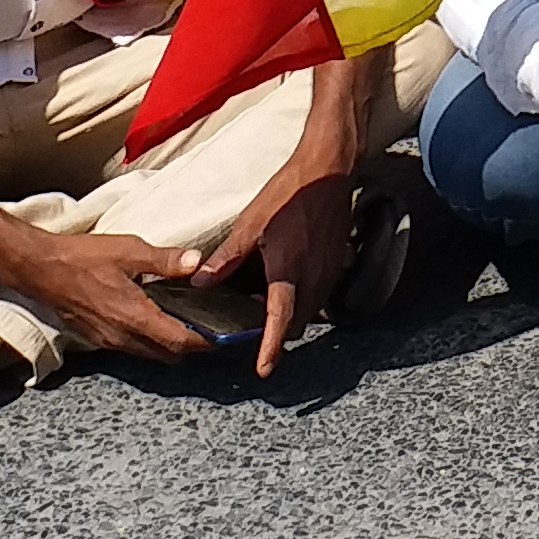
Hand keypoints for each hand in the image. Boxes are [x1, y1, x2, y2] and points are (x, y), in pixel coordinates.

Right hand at [0, 223, 210, 363]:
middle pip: (168, 355)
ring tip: (183, 321)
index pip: (180, 342)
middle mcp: (124, 337)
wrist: (40, 269)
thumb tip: (197, 263)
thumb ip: (165, 260)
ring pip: (149, 354)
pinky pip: (131, 348)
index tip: (223, 334)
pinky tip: (151, 318)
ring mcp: (109, 341)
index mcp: (136, 317)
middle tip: (207, 325)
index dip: (205, 341)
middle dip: (190, 345)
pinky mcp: (97, 338)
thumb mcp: (129, 251)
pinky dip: (148, 340)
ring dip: (169, 345)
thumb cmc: (83, 258)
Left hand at [189, 160, 360, 377]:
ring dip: (293, 315)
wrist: (329, 168)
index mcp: (288, 272)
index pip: (279, 323)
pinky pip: (321, 292)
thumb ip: (226, 258)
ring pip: (311, 309)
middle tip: (257, 330)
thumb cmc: (288, 193)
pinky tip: (291, 282)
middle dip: (280, 333)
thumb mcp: (250, 224)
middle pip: (297, 322)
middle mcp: (313, 278)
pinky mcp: (338, 260)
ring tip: (271, 306)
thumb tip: (201, 281)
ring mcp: (329, 270)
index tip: (263, 370)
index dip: (270, 349)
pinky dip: (305, 297)